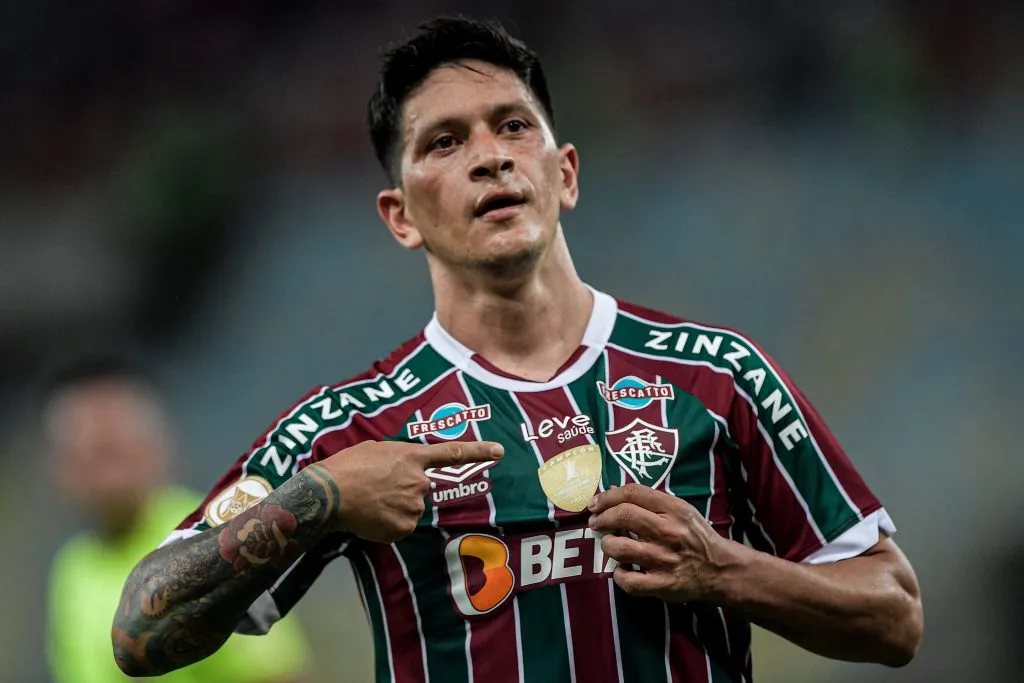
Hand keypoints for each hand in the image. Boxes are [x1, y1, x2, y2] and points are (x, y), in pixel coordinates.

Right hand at [318, 440, 502, 542]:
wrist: (330, 493)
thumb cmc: (347, 466)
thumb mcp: (376, 450)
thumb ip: (397, 458)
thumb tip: (399, 469)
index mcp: (413, 457)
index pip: (453, 453)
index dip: (479, 451)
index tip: (500, 451)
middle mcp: (420, 481)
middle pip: (421, 488)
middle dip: (403, 489)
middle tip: (378, 488)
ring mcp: (414, 506)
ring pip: (411, 509)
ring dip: (395, 507)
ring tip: (370, 501)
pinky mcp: (403, 527)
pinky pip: (400, 527)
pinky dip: (387, 524)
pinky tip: (370, 516)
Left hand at [587, 483, 726, 601]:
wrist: (721, 569)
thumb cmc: (695, 536)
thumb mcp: (679, 510)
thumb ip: (648, 500)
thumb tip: (612, 490)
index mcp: (674, 509)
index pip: (632, 493)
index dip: (607, 496)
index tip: (594, 504)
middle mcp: (668, 531)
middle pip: (622, 516)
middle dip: (601, 519)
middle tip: (595, 523)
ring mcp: (664, 559)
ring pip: (620, 548)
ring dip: (607, 545)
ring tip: (610, 544)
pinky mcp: (663, 585)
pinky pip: (628, 580)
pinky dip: (619, 575)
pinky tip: (623, 570)